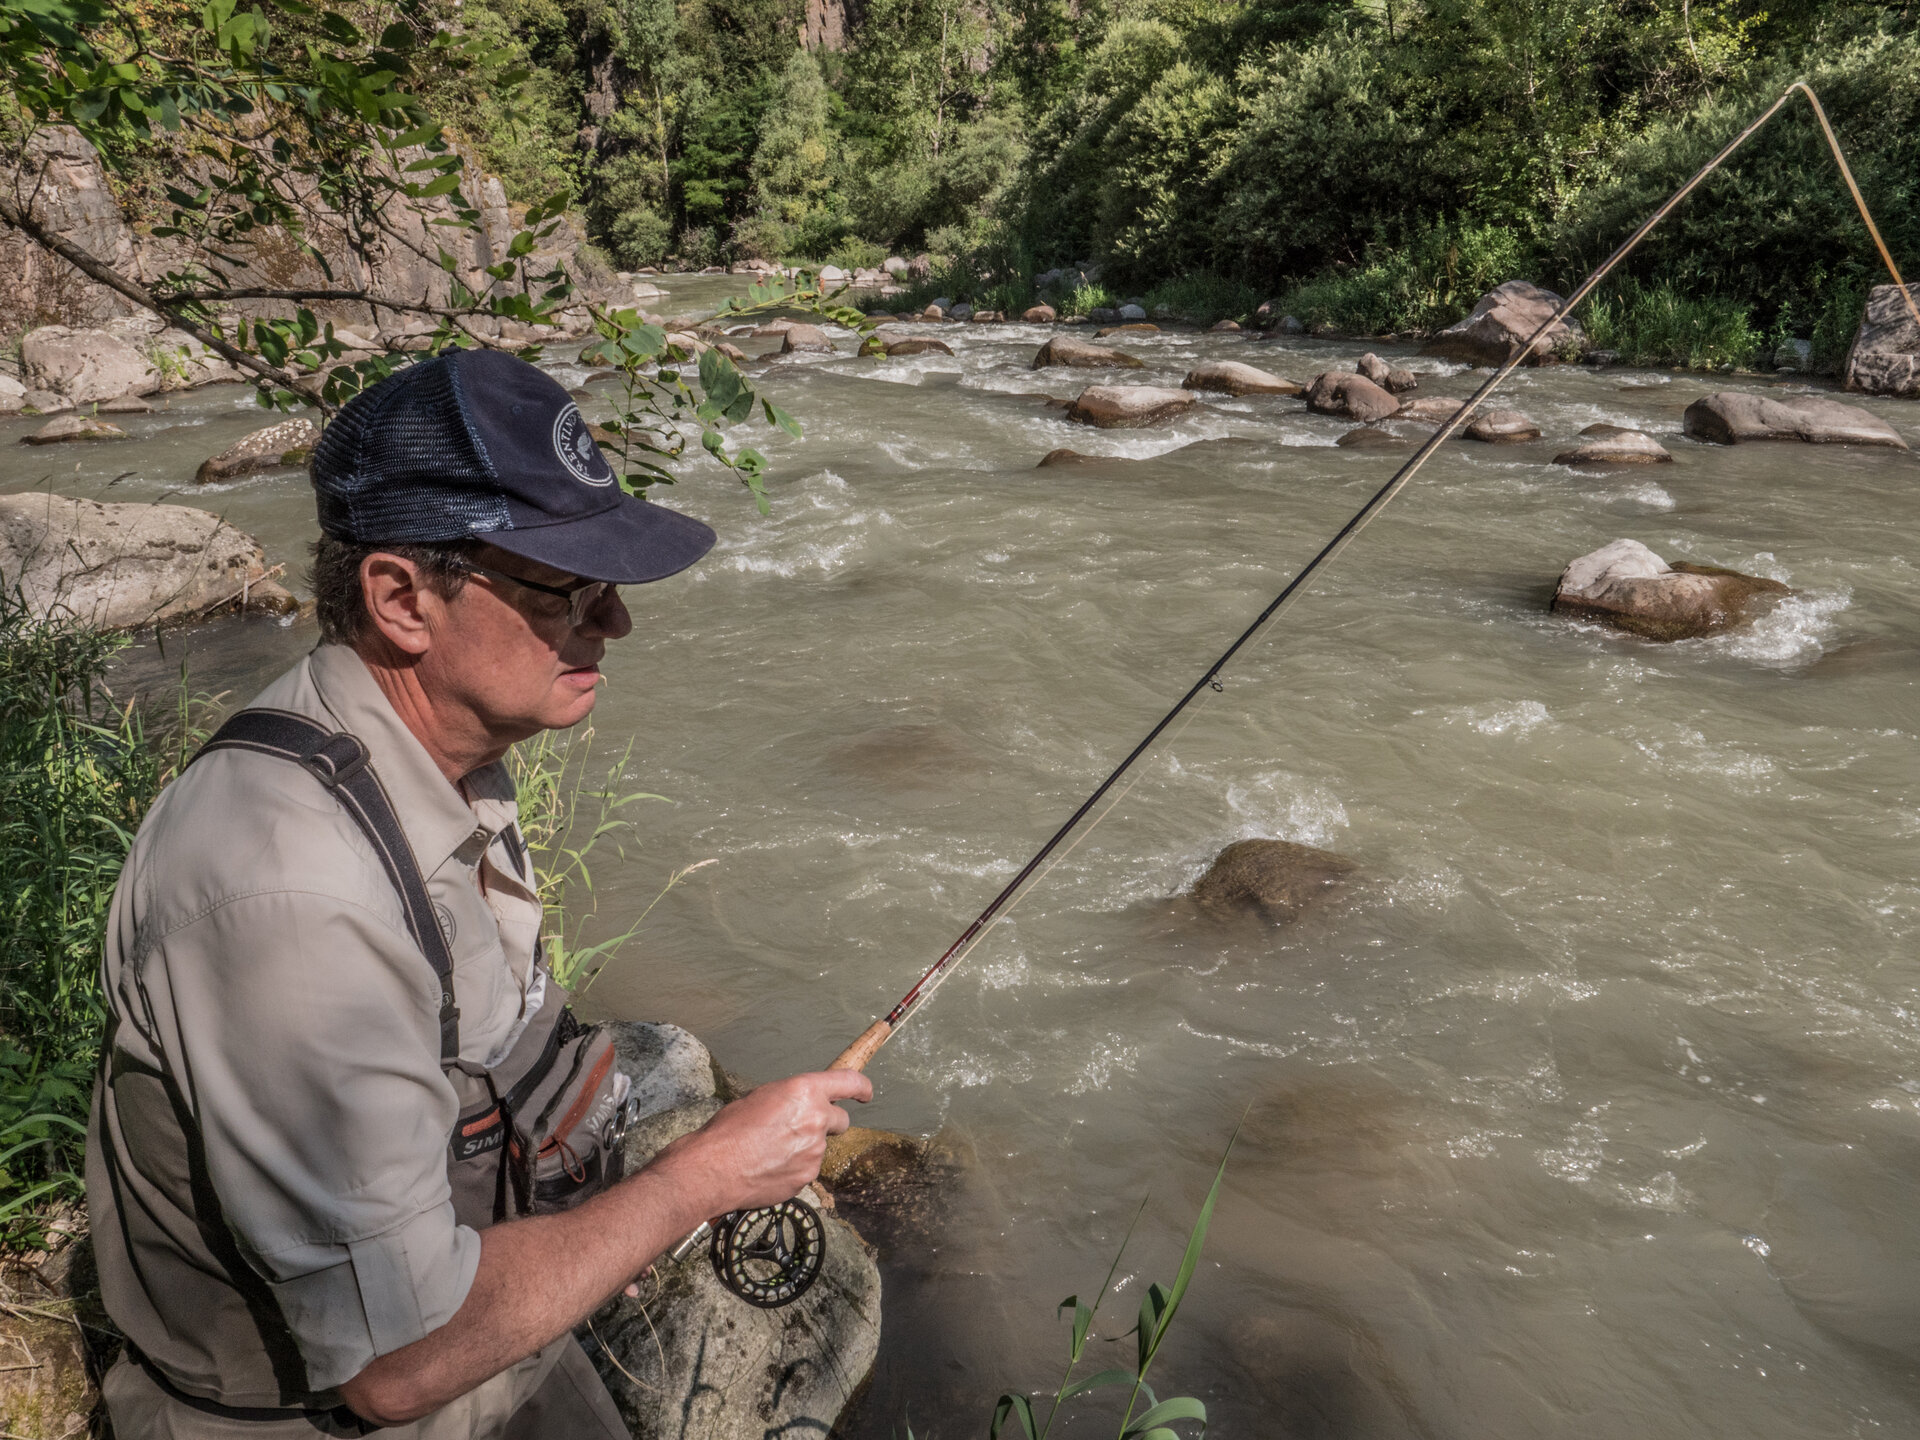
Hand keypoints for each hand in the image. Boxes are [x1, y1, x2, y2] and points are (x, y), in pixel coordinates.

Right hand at [654, 1070, 873, 1217]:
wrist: (712, 1168)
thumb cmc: (728, 1129)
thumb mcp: (762, 1097)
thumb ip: (791, 1100)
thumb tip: (800, 1107)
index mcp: (805, 1091)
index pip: (850, 1082)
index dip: (862, 1087)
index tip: (866, 1093)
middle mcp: (816, 1120)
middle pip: (841, 1121)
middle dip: (827, 1123)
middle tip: (800, 1128)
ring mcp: (814, 1152)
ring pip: (820, 1147)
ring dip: (804, 1147)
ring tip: (770, 1151)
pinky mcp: (807, 1177)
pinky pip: (807, 1169)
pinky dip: (794, 1167)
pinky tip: (769, 1167)